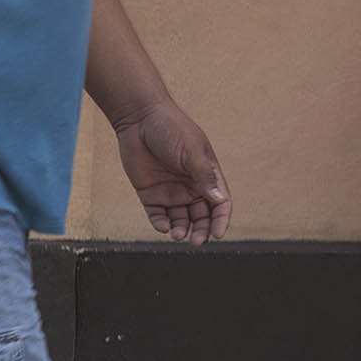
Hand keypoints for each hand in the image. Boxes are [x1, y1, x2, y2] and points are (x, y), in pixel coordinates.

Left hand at [116, 99, 232, 241]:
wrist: (139, 118)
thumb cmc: (171, 129)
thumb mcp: (192, 152)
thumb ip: (204, 177)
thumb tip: (220, 201)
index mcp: (207, 175)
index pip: (220, 204)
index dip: (221, 220)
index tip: (217, 234)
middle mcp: (191, 186)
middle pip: (201, 216)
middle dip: (201, 231)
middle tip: (196, 242)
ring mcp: (170, 191)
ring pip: (180, 219)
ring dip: (181, 229)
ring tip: (176, 234)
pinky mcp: (150, 193)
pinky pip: (158, 215)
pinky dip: (161, 224)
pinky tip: (162, 226)